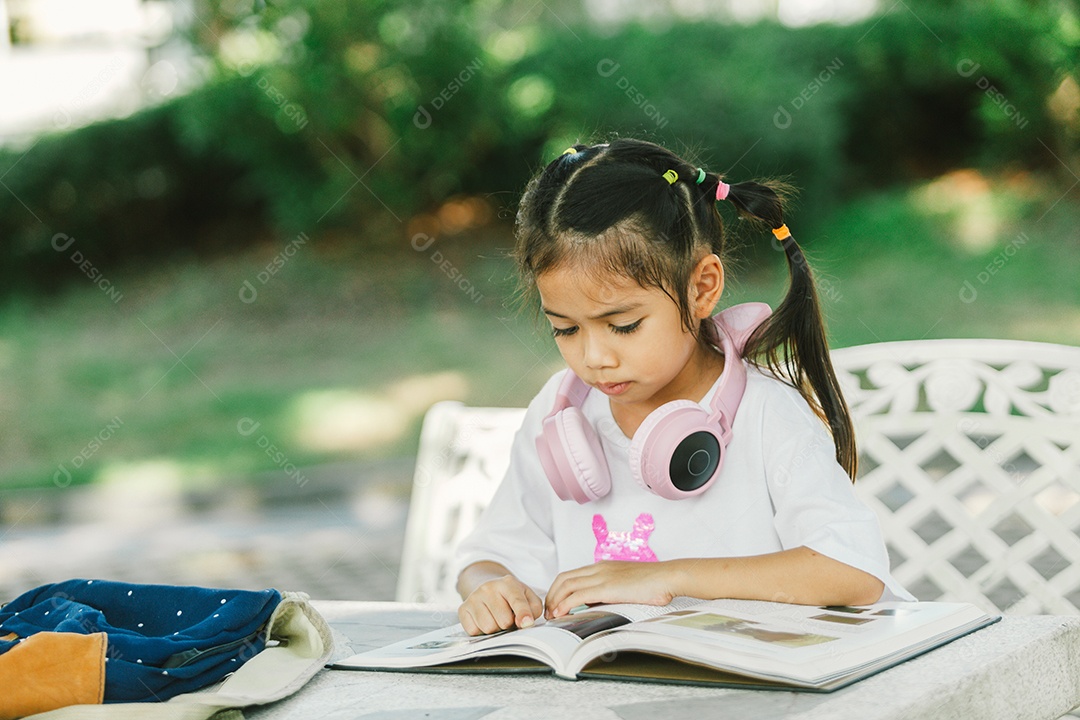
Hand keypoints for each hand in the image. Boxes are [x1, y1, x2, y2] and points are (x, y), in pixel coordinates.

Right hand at [459, 574, 543, 635]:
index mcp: (508, 583)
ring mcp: (474, 597)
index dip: (523, 613)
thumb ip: (533, 609)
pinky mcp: (463, 609)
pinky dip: (480, 631)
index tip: (526, 623)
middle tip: (507, 617)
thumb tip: (525, 623)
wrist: (489, 590)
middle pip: (504, 620)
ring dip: (495, 629)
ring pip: (488, 628)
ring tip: (496, 619)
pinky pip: (474, 631)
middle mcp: (488, 588)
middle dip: (508, 624)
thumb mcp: (528, 597)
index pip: (517, 600)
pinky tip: (484, 620)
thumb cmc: (512, 597)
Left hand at [544, 561, 681, 618]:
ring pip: (567, 586)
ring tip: (551, 616)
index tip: (555, 604)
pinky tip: (561, 614)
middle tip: (548, 613)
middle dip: (551, 596)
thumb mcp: (626, 586)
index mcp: (603, 567)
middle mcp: (598, 569)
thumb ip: (611, 592)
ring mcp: (602, 576)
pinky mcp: (606, 587)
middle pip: (563, 578)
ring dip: (555, 601)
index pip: (571, 575)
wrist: (668, 577)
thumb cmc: (653, 584)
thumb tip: (598, 606)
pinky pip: (578, 595)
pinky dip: (565, 605)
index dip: (558, 590)